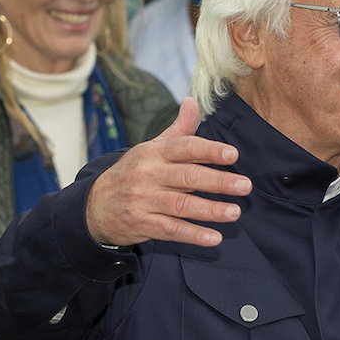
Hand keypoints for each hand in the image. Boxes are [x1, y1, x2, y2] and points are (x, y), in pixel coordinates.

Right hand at [85, 98, 252, 247]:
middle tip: (245, 185)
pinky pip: (171, 230)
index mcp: (154, 153)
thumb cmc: (133, 174)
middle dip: (219, 181)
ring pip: (182, 205)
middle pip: (188, 177)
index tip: (233, 154)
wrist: (94, 205)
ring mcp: (144, 200)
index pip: (185, 148)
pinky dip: (193, 235)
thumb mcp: (151, 148)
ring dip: (210, 210)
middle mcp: (148, 175)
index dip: (209, 150)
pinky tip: (214, 238)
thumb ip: (178, 129)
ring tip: (235, 212)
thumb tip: (193, 101)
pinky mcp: (141, 223)